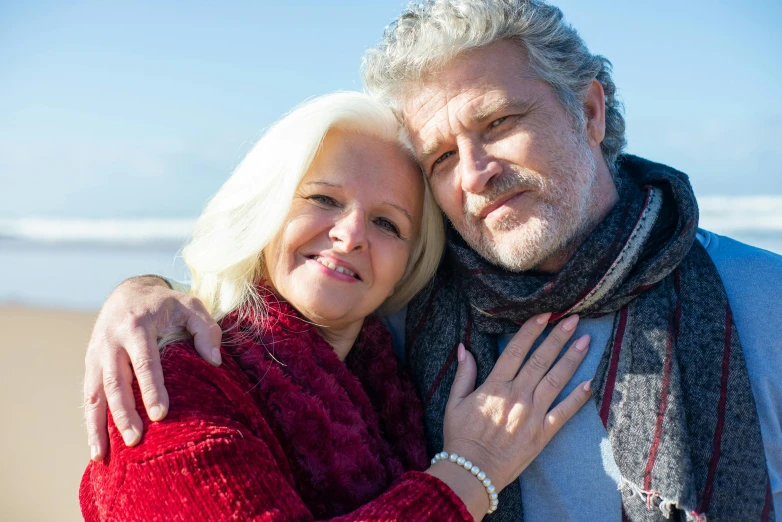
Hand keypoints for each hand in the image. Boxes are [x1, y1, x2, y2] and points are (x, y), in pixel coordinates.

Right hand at [83, 276, 220, 460]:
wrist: (128, 292)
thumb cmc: (166, 303)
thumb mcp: (190, 305)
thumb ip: (206, 329)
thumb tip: (214, 362)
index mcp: (136, 326)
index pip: (144, 362)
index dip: (150, 388)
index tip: (161, 414)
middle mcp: (111, 342)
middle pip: (116, 382)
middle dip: (124, 413)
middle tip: (136, 440)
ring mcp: (96, 356)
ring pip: (95, 394)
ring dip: (100, 426)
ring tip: (106, 455)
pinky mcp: (90, 366)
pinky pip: (89, 398)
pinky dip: (91, 424)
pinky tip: (97, 450)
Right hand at [443, 313, 591, 494]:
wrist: (472, 471)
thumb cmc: (461, 437)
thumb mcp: (454, 402)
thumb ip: (464, 374)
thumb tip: (464, 348)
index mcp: (495, 386)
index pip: (516, 350)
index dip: (531, 331)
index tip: (545, 315)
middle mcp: (517, 396)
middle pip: (540, 360)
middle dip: (558, 337)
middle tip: (574, 319)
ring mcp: (532, 414)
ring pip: (555, 380)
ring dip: (572, 359)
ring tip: (586, 340)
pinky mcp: (542, 434)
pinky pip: (563, 413)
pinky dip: (577, 398)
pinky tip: (589, 382)